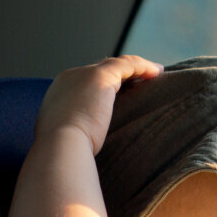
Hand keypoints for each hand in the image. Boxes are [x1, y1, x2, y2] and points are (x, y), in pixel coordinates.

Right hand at [35, 55, 162, 152]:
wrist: (60, 147)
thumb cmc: (65, 152)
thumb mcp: (69, 139)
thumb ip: (78, 132)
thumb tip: (90, 141)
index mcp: (59, 93)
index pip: (86, 84)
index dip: (107, 88)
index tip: (124, 96)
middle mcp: (70, 78)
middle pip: (101, 71)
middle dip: (121, 76)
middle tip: (142, 85)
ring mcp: (84, 75)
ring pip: (115, 65)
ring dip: (136, 69)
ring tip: (155, 75)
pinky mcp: (100, 77)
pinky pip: (126, 64)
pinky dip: (142, 66)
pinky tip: (158, 72)